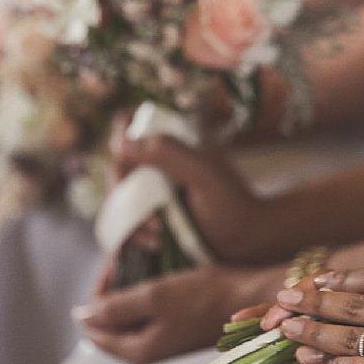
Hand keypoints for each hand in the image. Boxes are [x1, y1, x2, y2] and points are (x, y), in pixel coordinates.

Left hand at [75, 265, 282, 363]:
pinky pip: (149, 315)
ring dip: (127, 292)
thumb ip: (116, 308)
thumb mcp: (155, 296)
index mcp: (139, 351)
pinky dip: (145, 296)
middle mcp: (150, 353)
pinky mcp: (179, 330)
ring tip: (136, 262)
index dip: (94, 295)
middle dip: (110, 292)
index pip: (95, 330)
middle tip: (122, 259)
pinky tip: (154, 277)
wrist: (250, 300)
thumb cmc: (204, 297)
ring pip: (131, 318)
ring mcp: (166, 342)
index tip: (110, 265)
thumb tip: (82, 315)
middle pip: (112, 324)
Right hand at [115, 135, 266, 261]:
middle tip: (146, 210)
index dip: (120, 134)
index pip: (131, 120)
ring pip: (118, 195)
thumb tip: (122, 143)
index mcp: (172, 139)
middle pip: (117, 162)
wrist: (246, 244)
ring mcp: (151, 189)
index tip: (126, 158)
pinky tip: (153, 243)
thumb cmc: (232, 204)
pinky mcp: (149, 215)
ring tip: (156, 234)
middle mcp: (157, 161)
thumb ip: (168, 153)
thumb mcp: (203, 173)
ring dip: (128, 216)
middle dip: (123, 188)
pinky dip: (131, 232)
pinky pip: (124, 220)